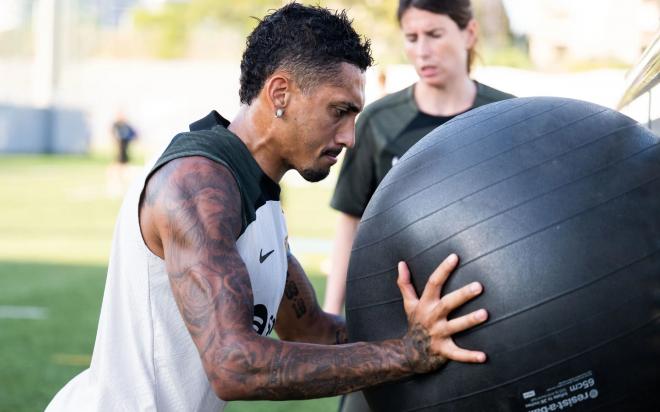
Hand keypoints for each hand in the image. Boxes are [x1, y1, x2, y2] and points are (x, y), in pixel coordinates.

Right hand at [398, 254, 487, 373]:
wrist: (410, 353)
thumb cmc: (415, 323)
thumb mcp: (409, 303)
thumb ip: (405, 284)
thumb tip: (401, 263)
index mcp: (425, 304)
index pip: (433, 283)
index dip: (443, 270)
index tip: (455, 257)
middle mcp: (431, 317)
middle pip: (447, 303)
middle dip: (463, 295)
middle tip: (479, 286)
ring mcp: (437, 334)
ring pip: (455, 326)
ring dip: (469, 320)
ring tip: (485, 314)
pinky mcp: (443, 350)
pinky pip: (457, 354)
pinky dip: (470, 356)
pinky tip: (483, 357)